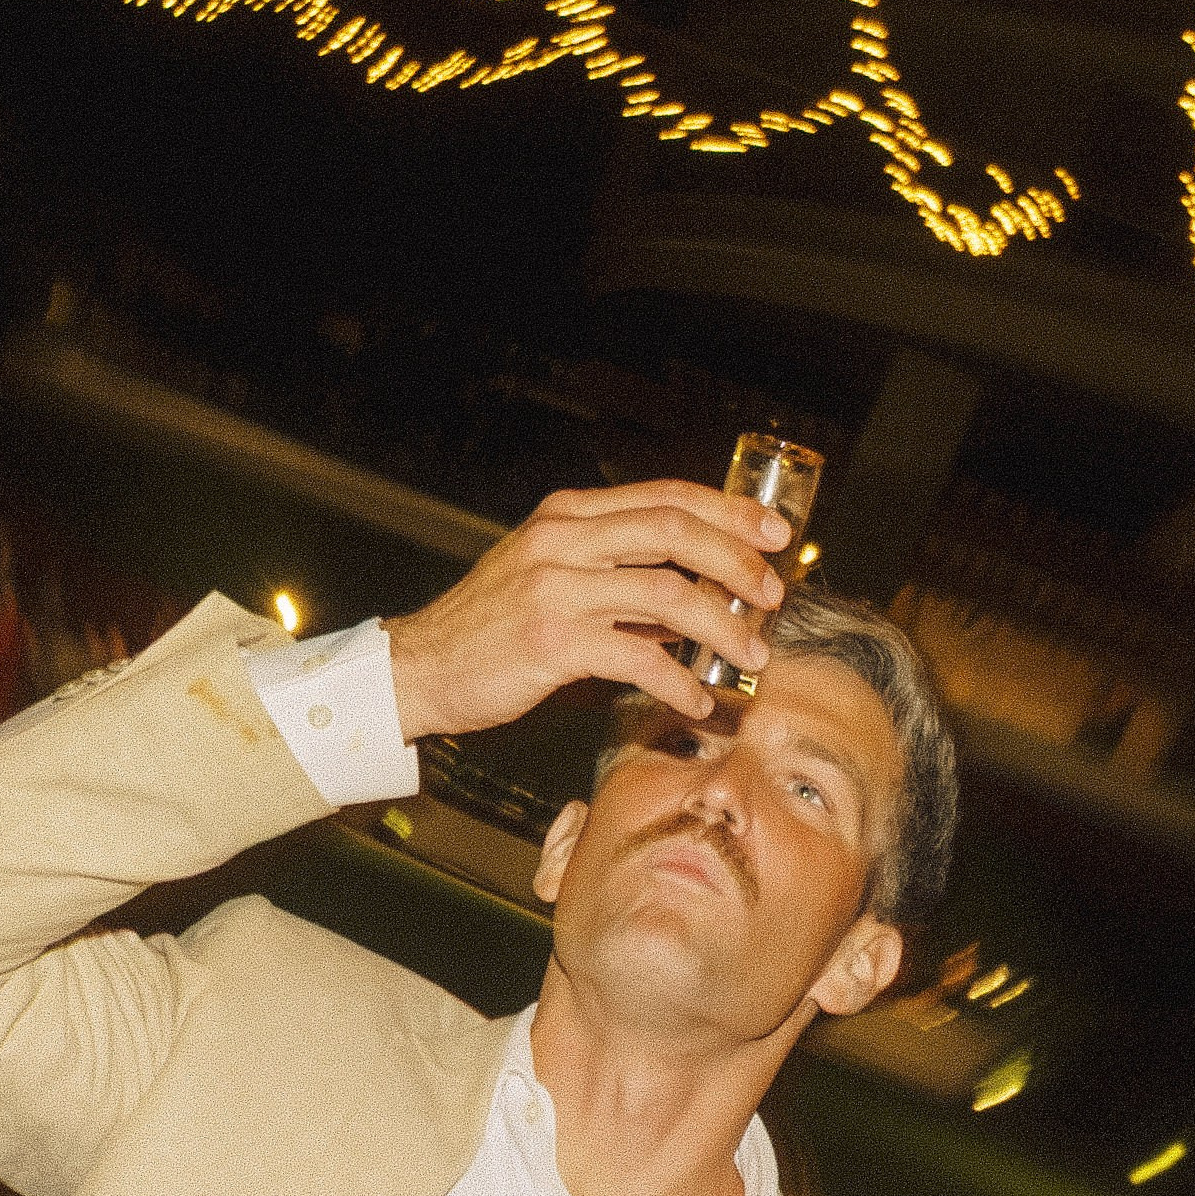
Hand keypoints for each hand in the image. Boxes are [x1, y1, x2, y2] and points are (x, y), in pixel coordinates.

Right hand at [383, 479, 792, 738]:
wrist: (420, 668)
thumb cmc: (491, 630)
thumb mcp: (551, 577)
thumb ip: (615, 573)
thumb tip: (691, 595)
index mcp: (568, 515)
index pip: (665, 496)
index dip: (728, 511)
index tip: (774, 533)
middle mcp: (562, 540)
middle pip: (674, 531)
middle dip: (737, 559)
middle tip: (773, 591)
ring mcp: (554, 587)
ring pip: (665, 593)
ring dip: (720, 627)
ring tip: (750, 654)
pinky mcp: (549, 640)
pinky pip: (636, 656)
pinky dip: (677, 681)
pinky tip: (696, 700)